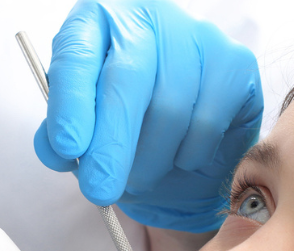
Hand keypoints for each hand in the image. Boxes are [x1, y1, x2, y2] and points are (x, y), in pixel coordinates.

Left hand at [33, 0, 261, 232]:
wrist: (181, 138)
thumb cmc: (125, 127)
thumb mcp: (84, 130)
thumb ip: (63, 137)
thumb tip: (57, 150)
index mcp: (99, 22)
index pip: (78, 55)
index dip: (71, 103)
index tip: (66, 147)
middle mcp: (150, 18)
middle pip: (128, 79)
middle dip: (112, 144)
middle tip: (100, 190)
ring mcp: (199, 37)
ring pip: (170, 109)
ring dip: (150, 161)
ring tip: (139, 177)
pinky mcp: (236, 64)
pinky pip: (207, 123)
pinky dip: (187, 155)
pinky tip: (178, 157)